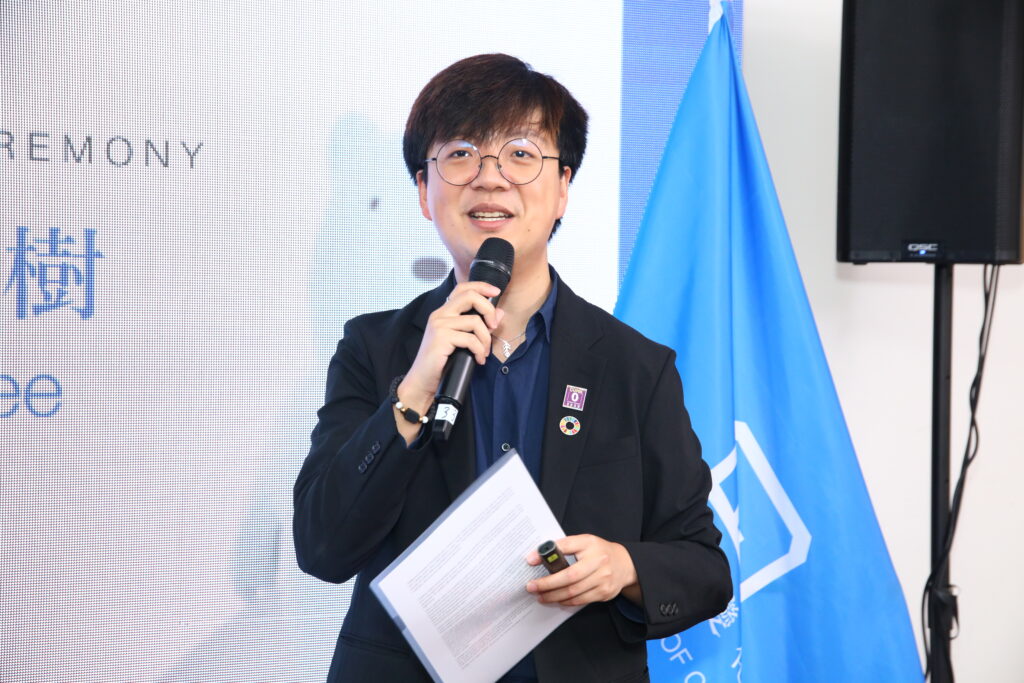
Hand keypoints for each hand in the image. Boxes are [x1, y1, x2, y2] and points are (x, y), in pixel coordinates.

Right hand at [394, 282, 503, 440]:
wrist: (423, 380)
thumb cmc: (442, 362)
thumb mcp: (462, 341)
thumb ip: (479, 325)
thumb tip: (499, 313)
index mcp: (443, 312)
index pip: (462, 288)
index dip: (481, 286)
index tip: (496, 292)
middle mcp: (440, 315)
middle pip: (470, 297)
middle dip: (488, 310)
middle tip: (494, 327)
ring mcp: (439, 325)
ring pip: (475, 322)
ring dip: (486, 339)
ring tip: (484, 352)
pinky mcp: (442, 338)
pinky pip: (471, 339)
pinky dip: (479, 351)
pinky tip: (478, 360)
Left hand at [525, 534, 639, 606]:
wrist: (625, 564)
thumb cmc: (598, 552)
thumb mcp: (583, 542)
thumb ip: (563, 547)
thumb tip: (536, 556)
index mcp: (590, 544)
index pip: (567, 546)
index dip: (549, 553)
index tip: (530, 560)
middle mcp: (599, 561)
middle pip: (569, 576)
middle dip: (547, 584)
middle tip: (532, 587)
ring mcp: (603, 579)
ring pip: (574, 592)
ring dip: (554, 596)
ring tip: (541, 596)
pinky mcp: (605, 593)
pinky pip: (581, 600)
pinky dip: (566, 601)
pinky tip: (557, 599)